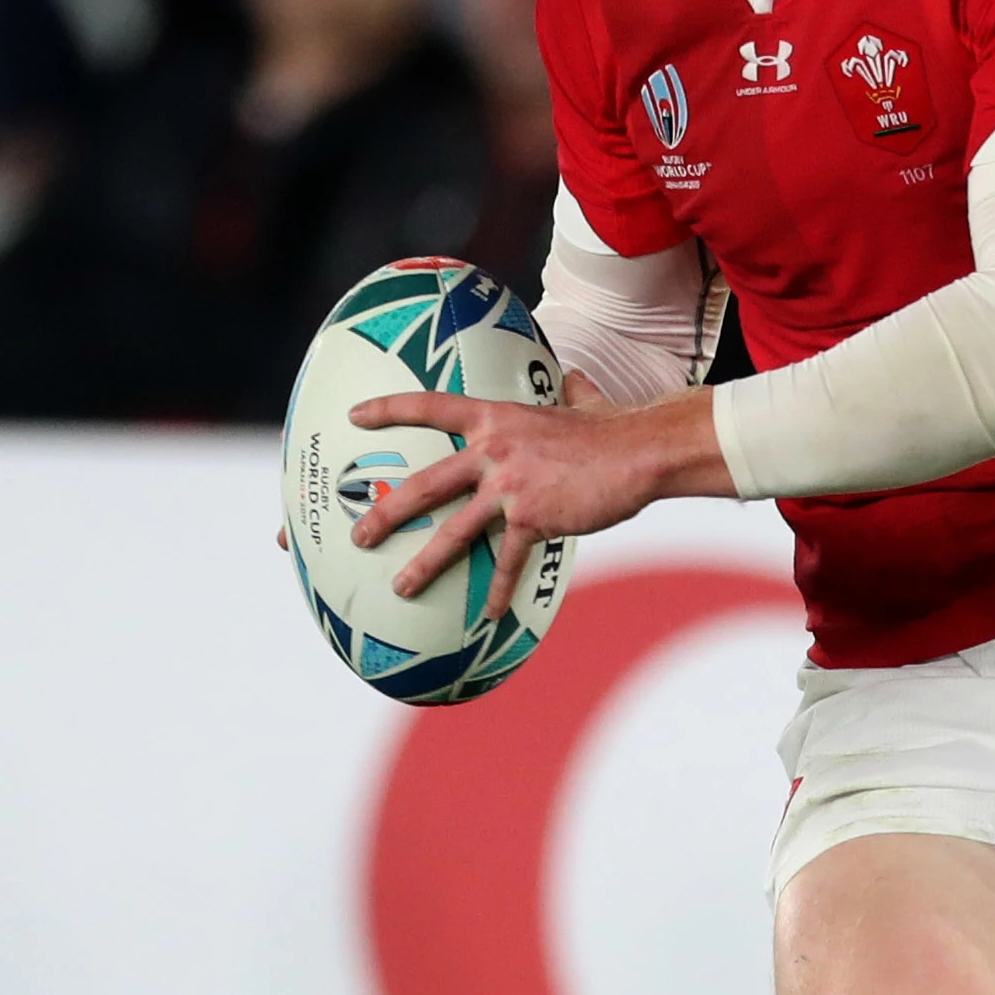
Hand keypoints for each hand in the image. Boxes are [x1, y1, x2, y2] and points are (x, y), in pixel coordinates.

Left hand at [296, 375, 727, 621]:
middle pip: (426, 483)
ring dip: (423, 562)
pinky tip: (487, 615)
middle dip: (385, 511)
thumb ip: (571, 391)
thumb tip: (576, 379)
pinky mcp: (534, 518)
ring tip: (400, 586)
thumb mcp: (582, 400)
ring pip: (454, 530)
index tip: (355, 416)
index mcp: (497, 418)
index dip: (390, 409)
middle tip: (357, 535)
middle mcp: (494, 450)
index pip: (432, 407)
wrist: (639, 451)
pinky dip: (497, 590)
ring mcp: (510, 486)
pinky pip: (508, 561)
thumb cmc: (612, 427)